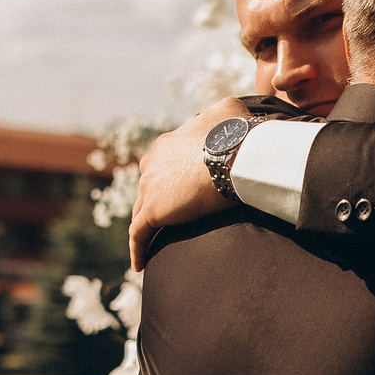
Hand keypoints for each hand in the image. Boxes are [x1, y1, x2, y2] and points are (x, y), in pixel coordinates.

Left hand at [130, 98, 246, 269]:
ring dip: (146, 224)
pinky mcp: (152, 210)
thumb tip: (223, 114)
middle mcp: (152, 162)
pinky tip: (139, 265)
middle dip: (156, 200)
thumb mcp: (228, 109)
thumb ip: (218, 111)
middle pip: (149, 186)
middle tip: (170, 217)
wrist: (237, 156)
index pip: (163, 163)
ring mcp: (149, 186)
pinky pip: (138, 234)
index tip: (183, 191)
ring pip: (140, 210)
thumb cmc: (237, 134)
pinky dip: (137, 249)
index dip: (171, 177)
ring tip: (153, 241)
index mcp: (167, 143)